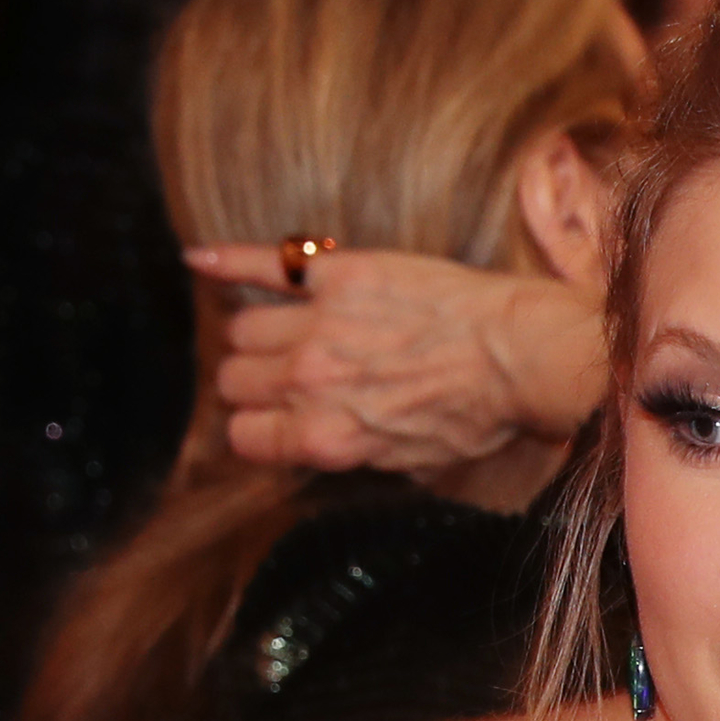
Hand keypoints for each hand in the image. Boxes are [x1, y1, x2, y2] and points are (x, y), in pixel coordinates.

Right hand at [193, 247, 607, 472]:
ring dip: (258, 335)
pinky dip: (226, 260)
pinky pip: (263, 264)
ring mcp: (319, 324)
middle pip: (235, 380)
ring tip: (288, 335)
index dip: (258, 429)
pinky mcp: (339, 274)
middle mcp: (311, 382)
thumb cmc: (478, 413)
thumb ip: (353, 452)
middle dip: (254, 383)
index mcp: (327, 437)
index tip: (273, 421)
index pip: (244, 437)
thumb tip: (317, 445)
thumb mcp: (413, 462)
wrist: (519, 354)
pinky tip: (200, 259)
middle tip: (289, 378)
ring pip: (242, 329)